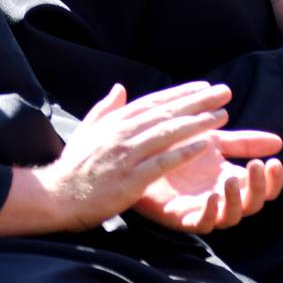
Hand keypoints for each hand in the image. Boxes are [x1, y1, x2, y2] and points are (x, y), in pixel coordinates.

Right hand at [35, 82, 237, 231]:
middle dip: (198, 101)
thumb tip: (120, 88)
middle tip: (225, 92)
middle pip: (167, 112)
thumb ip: (105, 108)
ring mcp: (127, 154)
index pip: (154, 102)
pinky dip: (184, 152)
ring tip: (222, 116)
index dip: (182, 93)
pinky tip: (205, 145)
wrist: (57, 196)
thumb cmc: (74, 167)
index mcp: (116, 122)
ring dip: (198, 122)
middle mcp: (123, 133)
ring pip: (169, 133)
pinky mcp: (131, 178)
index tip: (205, 86)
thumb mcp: (87, 131)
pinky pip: (163, 162)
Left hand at [133, 130, 282, 232]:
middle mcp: (222, 197)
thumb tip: (279, 142)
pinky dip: (209, 213)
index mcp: (233, 179)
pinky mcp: (182, 218)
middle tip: (257, 166)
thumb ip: (244, 143)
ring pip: (230, 218)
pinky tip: (211, 196)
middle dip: (258, 188)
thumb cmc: (177, 147)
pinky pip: (201, 224)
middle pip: (252, 204)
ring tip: (230, 179)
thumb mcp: (214, 140)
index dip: (273, 180)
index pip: (264, 188)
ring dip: (235, 200)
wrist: (142, 153)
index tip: (274, 162)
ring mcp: (203, 209)